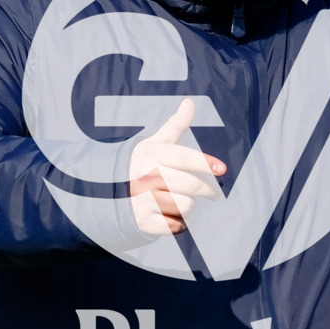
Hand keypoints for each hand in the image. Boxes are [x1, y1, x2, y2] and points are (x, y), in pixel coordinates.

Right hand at [129, 99, 225, 234]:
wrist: (107, 189)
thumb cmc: (142, 163)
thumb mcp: (155, 142)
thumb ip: (175, 125)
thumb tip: (189, 103)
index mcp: (153, 155)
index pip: (185, 157)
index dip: (205, 162)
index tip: (222, 169)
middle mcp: (148, 177)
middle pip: (192, 185)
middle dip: (208, 190)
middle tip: (213, 193)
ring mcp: (144, 200)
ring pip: (186, 206)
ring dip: (190, 206)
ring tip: (183, 200)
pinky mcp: (143, 221)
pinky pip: (175, 226)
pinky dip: (179, 223)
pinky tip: (172, 214)